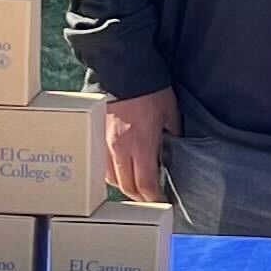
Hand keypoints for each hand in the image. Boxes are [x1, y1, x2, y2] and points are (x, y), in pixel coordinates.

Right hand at [105, 87, 180, 202]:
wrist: (121, 68)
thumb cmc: (149, 88)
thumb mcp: (170, 113)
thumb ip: (172, 134)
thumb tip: (174, 148)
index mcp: (140, 145)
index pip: (144, 185)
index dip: (153, 198)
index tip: (162, 202)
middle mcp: (120, 149)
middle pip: (127, 187)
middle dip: (140, 197)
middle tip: (152, 199)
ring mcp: (105, 143)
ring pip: (112, 179)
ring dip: (125, 187)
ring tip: (138, 188)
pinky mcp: (95, 135)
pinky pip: (102, 165)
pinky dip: (112, 174)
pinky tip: (122, 172)